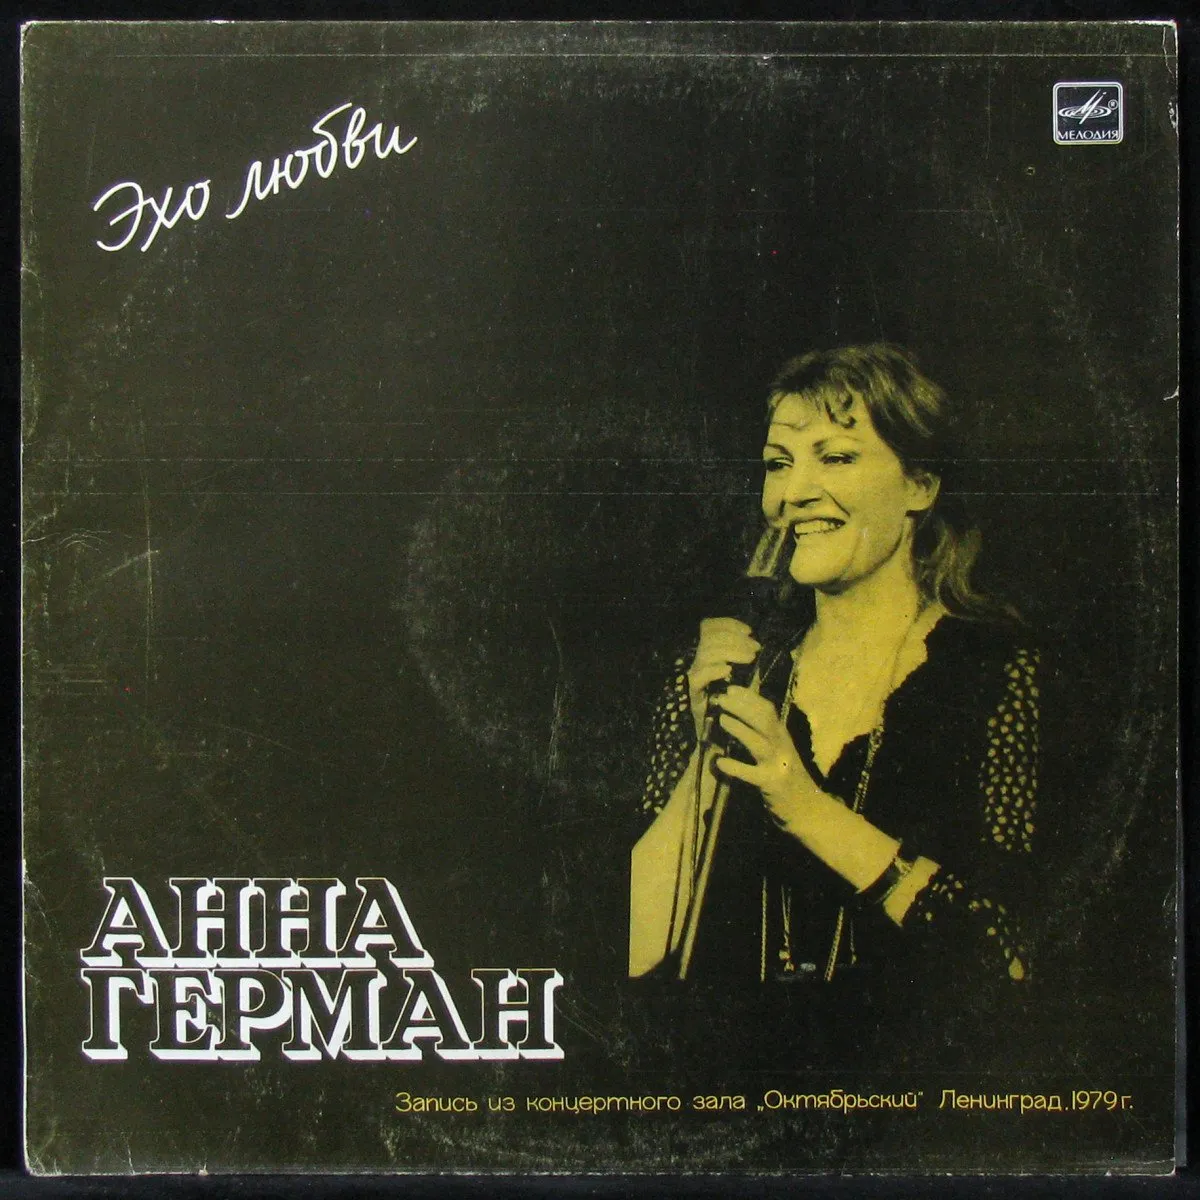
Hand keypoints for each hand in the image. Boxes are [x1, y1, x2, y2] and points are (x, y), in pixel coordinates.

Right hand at [686, 618, 760, 742]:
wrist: (722, 734)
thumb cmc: (737, 702)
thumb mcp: (746, 675)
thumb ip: (747, 658)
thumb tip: (756, 642)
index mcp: (710, 653)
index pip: (708, 627)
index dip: (727, 624)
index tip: (749, 631)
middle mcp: (699, 661)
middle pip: (708, 637)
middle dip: (734, 638)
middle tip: (754, 649)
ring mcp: (695, 676)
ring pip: (705, 653)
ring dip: (730, 651)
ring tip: (749, 659)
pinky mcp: (694, 693)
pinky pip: (699, 676)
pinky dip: (714, 670)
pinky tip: (729, 671)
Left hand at [709, 685, 822, 832]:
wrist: (809, 810)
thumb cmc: (788, 778)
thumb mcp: (780, 752)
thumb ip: (766, 735)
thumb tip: (743, 714)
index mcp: (782, 737)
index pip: (768, 710)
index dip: (749, 697)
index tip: (730, 688)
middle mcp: (783, 747)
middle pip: (764, 721)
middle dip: (742, 707)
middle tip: (720, 699)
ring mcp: (779, 766)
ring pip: (759, 743)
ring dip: (740, 730)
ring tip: (721, 721)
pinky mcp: (772, 785)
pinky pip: (751, 775)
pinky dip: (735, 767)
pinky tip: (720, 763)